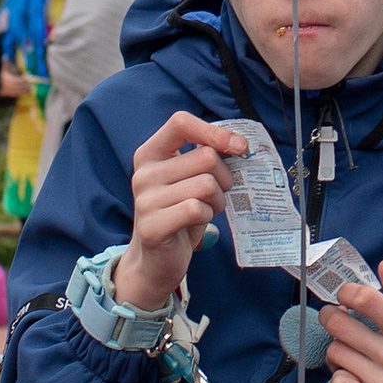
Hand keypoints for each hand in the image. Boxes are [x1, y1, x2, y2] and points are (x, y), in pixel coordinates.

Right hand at [113, 114, 248, 314]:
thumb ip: (205, 157)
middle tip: (217, 194)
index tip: (239, 148)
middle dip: (224, 177)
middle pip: (205, 157)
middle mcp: (144, 173)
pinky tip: (197, 222)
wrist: (156, 260)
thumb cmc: (179, 213)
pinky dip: (207, 215)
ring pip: (206, 184)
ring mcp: (145, 199)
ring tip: (206, 209)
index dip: (214, 132)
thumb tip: (239, 144)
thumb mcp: (190, 179)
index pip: (181, 123)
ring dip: (217, 200)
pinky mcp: (152, 225)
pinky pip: (197, 208)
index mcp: (150, 154)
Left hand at [321, 261, 382, 382]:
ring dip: (337, 348)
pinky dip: (340, 378)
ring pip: (336, 353)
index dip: (346, 292)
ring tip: (348, 349)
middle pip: (340, 325)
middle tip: (335, 317)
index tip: (345, 294)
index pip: (366, 300)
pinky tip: (351, 374)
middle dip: (331, 316)